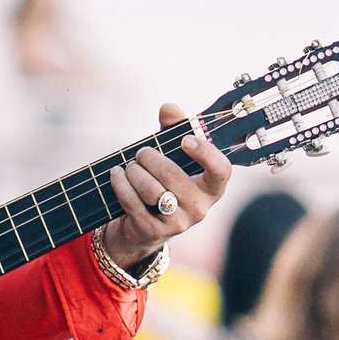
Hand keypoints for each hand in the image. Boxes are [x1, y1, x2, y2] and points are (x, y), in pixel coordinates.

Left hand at [101, 101, 232, 266]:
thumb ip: (174, 128)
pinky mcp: (153, 231)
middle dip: (150, 158)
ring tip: (129, 166)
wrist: (145, 225)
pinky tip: (117, 175)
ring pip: (151, 190)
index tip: (185, 140)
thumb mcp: (173, 154)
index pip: (221, 170)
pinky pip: (133, 202)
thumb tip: (168, 108)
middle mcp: (199, 208)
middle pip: (172, 175)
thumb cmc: (165, 181)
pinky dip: (121, 184)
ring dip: (134, 172)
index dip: (205, 153)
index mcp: (212, 188)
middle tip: (141, 153)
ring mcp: (177, 223)